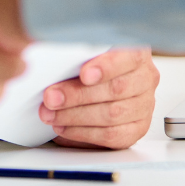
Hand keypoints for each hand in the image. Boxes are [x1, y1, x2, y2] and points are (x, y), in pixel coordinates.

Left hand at [41, 48, 157, 148]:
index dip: (106, 67)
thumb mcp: (85, 49)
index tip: (84, 74)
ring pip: (112, 115)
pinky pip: (112, 136)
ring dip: (76, 116)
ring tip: (51, 114)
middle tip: (51, 97)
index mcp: (137, 52)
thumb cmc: (90, 62)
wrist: (103, 81)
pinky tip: (64, 126)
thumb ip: (75, 51)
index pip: (128, 57)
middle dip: (78, 95)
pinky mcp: (136, 128)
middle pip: (116, 90)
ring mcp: (144, 104)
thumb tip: (39, 50)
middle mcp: (145, 78)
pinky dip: (84, 133)